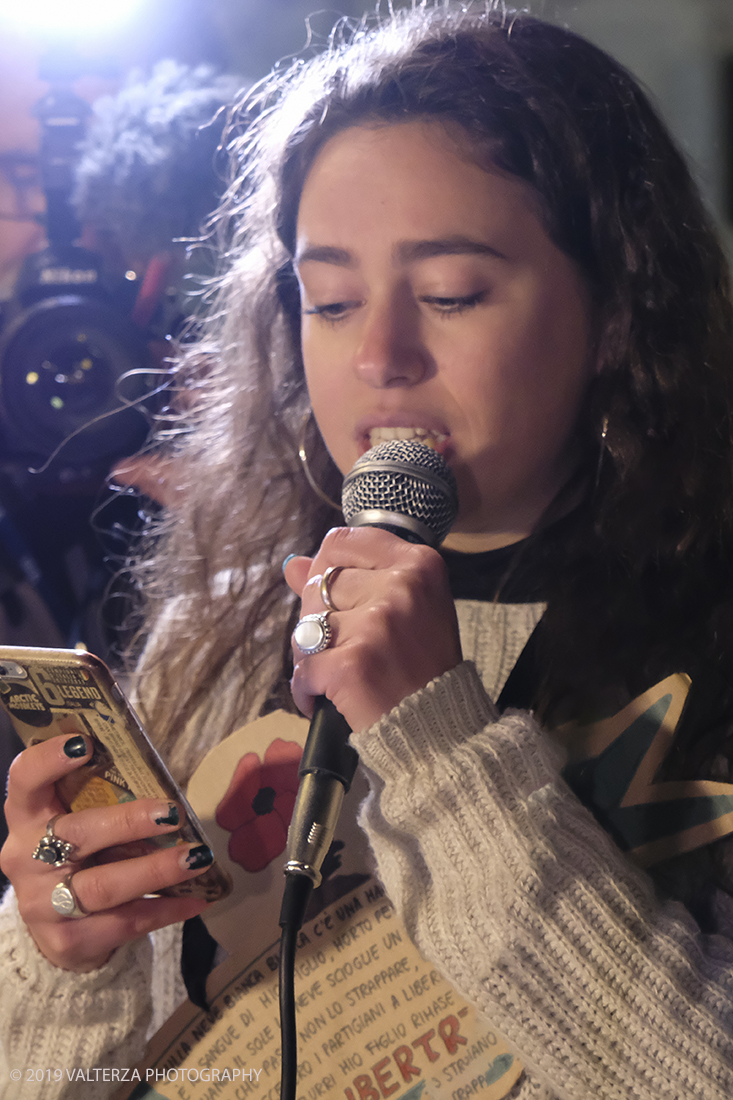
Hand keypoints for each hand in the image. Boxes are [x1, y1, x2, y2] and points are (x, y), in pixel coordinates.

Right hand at [1, 734, 210, 971]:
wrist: (56, 929)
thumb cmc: (78, 855)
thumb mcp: (77, 822)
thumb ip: (102, 799)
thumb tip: (162, 776)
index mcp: (27, 816)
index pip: (25, 780)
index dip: (49, 760)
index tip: (86, 744)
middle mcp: (26, 858)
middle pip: (76, 834)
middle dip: (128, 822)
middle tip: (172, 814)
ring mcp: (43, 904)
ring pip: (103, 886)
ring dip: (155, 870)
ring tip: (197, 858)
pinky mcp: (67, 941)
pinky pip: (124, 923)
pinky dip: (165, 908)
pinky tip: (197, 899)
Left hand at [284, 525, 461, 731]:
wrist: (440, 728)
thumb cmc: (423, 666)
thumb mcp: (405, 609)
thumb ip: (351, 578)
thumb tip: (294, 565)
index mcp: (417, 564)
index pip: (343, 541)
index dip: (326, 567)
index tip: (335, 597)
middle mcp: (400, 586)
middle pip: (320, 584)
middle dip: (319, 618)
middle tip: (344, 647)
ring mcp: (376, 624)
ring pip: (306, 626)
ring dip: (310, 654)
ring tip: (335, 674)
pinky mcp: (352, 664)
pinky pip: (304, 667)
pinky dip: (306, 689)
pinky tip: (324, 698)